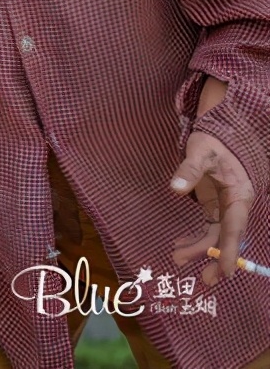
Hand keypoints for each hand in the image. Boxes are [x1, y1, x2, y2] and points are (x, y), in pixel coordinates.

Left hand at [170, 130, 254, 284]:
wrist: (217, 134)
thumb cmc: (212, 142)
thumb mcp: (200, 152)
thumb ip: (188, 171)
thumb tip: (175, 190)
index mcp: (239, 195)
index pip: (235, 228)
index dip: (231, 251)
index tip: (227, 272)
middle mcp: (236, 205)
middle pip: (227, 237)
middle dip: (217, 259)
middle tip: (206, 280)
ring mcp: (226, 206)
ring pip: (216, 235)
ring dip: (200, 249)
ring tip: (178, 259)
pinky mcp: (216, 205)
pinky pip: (208, 227)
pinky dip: (196, 238)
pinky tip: (180, 244)